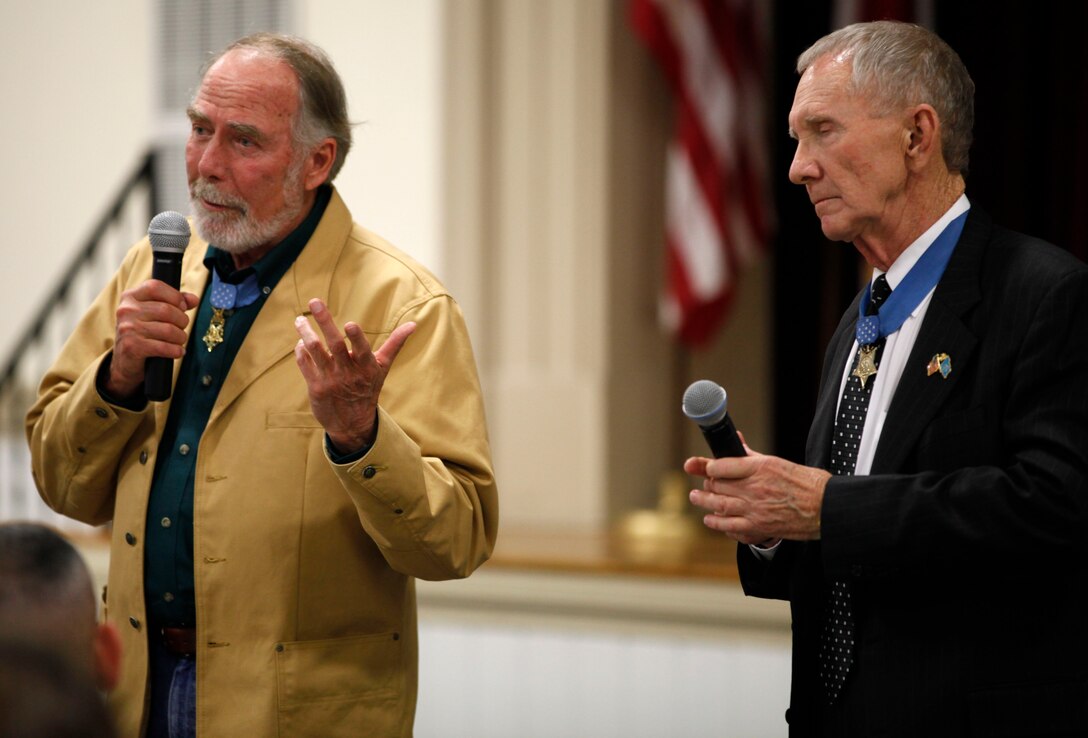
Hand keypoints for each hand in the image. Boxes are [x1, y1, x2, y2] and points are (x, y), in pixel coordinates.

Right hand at [107, 279, 199, 397]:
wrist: (125, 362)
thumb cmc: (143, 333)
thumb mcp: (154, 313)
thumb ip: (174, 302)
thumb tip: (194, 299)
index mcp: (130, 297)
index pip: (155, 287)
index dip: (174, 296)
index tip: (182, 307)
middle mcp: (126, 310)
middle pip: (166, 310)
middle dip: (182, 321)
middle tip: (182, 328)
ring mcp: (127, 329)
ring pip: (168, 330)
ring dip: (180, 337)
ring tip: (179, 341)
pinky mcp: (132, 347)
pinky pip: (164, 347)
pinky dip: (176, 351)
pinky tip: (178, 352)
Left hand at [294, 298, 415, 451]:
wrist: (352, 424)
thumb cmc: (368, 388)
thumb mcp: (383, 367)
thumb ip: (395, 343)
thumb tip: (413, 324)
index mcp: (367, 367)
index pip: (362, 350)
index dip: (356, 338)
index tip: (351, 324)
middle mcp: (348, 373)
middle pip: (334, 344)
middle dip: (324, 321)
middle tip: (315, 302)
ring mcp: (330, 380)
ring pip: (315, 351)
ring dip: (306, 333)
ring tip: (299, 320)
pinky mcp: (315, 387)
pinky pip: (304, 363)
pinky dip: (301, 350)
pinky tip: (301, 341)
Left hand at [684, 448, 830, 544]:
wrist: (825, 507)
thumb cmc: (806, 483)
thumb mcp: (777, 463)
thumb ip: (751, 456)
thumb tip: (736, 442)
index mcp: (760, 468)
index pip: (723, 465)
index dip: (707, 466)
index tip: (703, 467)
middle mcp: (755, 488)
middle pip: (718, 485)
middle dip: (706, 484)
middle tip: (703, 485)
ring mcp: (756, 509)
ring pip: (719, 505)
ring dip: (704, 502)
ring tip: (696, 498)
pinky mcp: (760, 526)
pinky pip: (731, 527)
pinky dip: (718, 523)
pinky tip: (712, 519)